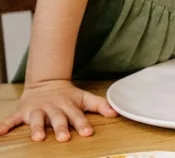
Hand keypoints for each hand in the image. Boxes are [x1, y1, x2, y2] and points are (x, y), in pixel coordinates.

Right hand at [0, 79, 116, 141]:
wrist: (45, 83)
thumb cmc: (68, 96)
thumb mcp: (84, 98)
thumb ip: (99, 105)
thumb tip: (116, 113)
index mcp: (68, 106)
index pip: (77, 116)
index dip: (82, 124)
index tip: (88, 132)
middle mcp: (52, 108)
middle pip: (57, 119)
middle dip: (61, 128)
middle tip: (64, 138)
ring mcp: (37, 110)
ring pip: (36, 120)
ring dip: (36, 128)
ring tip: (37, 138)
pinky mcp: (22, 112)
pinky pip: (11, 119)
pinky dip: (5, 125)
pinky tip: (0, 133)